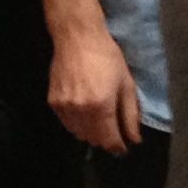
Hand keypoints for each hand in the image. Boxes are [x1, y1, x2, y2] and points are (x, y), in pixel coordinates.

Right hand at [49, 17, 142, 152]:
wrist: (78, 39)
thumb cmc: (107, 58)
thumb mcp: (126, 84)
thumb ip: (130, 114)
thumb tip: (134, 139)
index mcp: (101, 107)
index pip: (109, 140)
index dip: (118, 147)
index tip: (124, 149)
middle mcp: (81, 111)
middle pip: (93, 139)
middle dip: (106, 140)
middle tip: (114, 132)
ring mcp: (64, 108)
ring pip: (78, 134)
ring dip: (91, 134)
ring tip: (100, 122)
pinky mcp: (53, 103)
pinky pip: (67, 124)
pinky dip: (77, 124)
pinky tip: (85, 113)